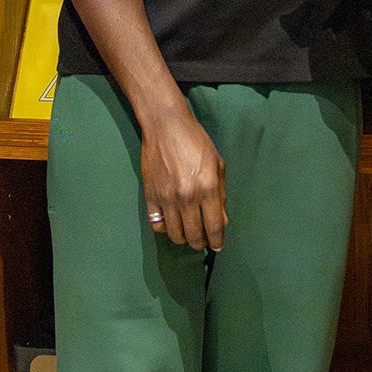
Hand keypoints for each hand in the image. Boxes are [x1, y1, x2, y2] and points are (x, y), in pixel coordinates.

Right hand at [141, 105, 227, 250]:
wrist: (166, 126)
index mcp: (208, 188)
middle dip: (200, 243)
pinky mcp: (150, 196)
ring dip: (183, 238)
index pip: (214, 226)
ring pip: (175, 234)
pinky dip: (164, 228)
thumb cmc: (195, 141)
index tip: (217, 245)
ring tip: (188, 232)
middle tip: (203, 240)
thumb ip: (221, 194)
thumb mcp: (217, 164)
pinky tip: (171, 222)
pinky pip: (156, 225)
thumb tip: (221, 219)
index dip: (217, 241)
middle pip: (194, 235)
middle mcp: (187, 197)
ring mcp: (167, 198)